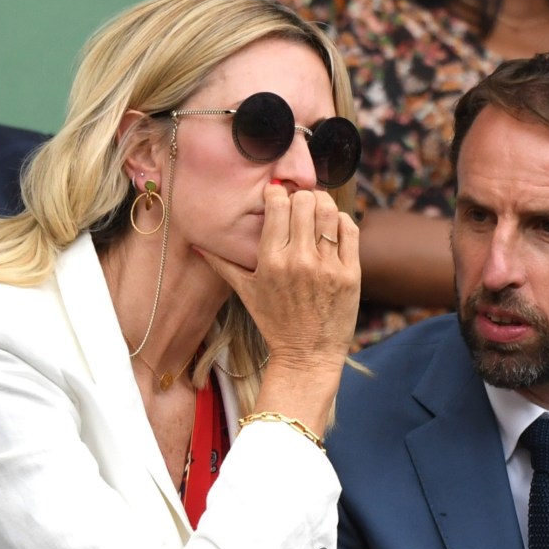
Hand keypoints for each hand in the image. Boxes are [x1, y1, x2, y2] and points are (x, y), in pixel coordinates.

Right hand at [195, 183, 360, 432]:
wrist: (307, 356)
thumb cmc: (275, 323)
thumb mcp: (246, 293)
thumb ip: (222, 264)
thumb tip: (197, 244)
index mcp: (271, 260)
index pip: (277, 204)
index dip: (278, 193)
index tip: (279, 196)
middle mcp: (299, 260)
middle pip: (305, 201)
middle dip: (302, 196)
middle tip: (301, 202)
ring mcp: (327, 267)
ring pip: (330, 211)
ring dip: (324, 203)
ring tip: (318, 209)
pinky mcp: (350, 274)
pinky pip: (349, 230)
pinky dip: (342, 221)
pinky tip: (334, 227)